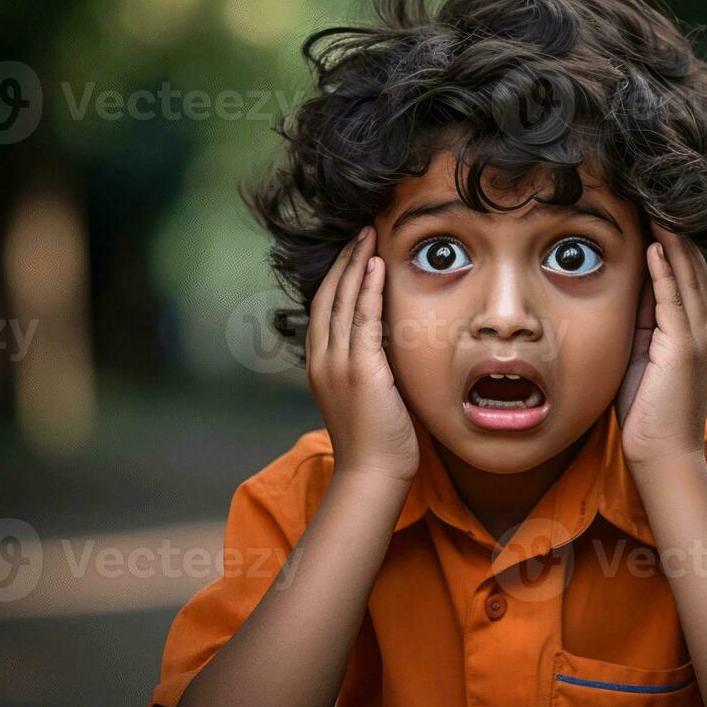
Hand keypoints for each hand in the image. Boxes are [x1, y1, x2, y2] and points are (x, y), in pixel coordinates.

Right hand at [306, 225, 418, 483]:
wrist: (372, 474)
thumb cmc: (376, 441)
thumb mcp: (365, 395)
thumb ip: (369, 366)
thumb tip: (386, 343)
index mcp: (321, 365)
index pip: (324, 308)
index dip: (338, 276)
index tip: (353, 252)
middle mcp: (322, 359)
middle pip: (329, 296)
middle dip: (345, 261)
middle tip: (361, 231)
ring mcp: (338, 364)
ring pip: (343, 301)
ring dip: (357, 265)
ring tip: (369, 237)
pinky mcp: (360, 369)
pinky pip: (363, 319)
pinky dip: (368, 289)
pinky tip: (376, 266)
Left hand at [615, 224, 706, 469]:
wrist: (665, 458)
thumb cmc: (648, 418)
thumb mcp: (641, 364)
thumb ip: (641, 331)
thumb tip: (628, 299)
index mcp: (692, 336)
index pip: (686, 280)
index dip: (673, 247)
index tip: (653, 216)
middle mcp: (702, 332)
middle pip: (693, 269)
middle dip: (677, 233)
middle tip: (657, 197)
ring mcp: (697, 340)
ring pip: (688, 277)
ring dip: (673, 240)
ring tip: (657, 206)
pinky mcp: (685, 350)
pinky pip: (675, 300)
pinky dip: (665, 269)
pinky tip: (656, 243)